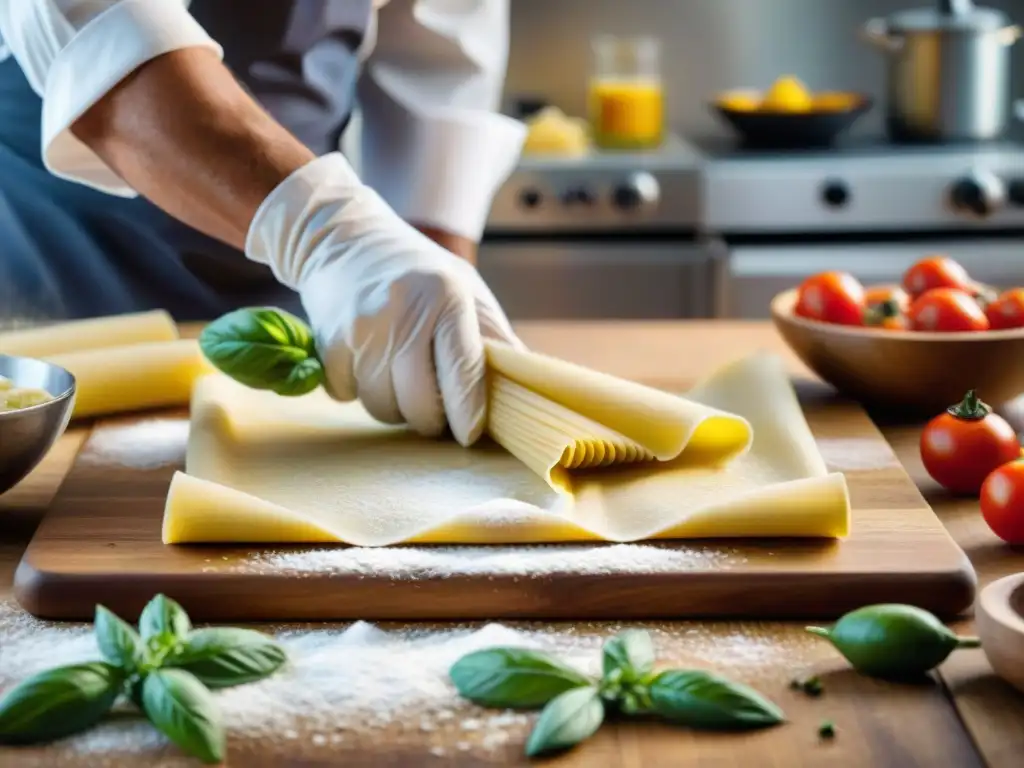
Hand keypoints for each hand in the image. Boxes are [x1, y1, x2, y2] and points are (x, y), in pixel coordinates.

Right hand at [246, 154, 520, 445]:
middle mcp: (403, 312)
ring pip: (382, 406)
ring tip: (401, 380)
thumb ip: (495, 336)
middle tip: (435, 410)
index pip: (463, 370)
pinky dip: (359, 391)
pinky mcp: (329, 341)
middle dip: (430, 419)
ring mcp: (362, 328)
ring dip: (394, 407)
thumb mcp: (466, 288)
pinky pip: (348, 396)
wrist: (345, 236)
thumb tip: (527, 385)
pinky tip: (368, 363)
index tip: (469, 435)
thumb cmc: (418, 270)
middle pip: (419, 403)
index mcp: (447, 297)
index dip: (469, 413)